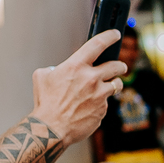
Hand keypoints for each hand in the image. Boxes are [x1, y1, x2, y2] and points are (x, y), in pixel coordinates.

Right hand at [30, 32, 127, 147]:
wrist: (52, 127)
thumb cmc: (46, 102)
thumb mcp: (43, 76)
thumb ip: (56, 69)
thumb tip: (60, 70)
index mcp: (76, 66)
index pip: (98, 45)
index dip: (109, 37)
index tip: (115, 34)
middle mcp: (91, 79)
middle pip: (116, 66)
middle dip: (120, 65)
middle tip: (120, 66)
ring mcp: (100, 95)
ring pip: (116, 85)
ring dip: (114, 84)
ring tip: (110, 86)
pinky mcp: (103, 110)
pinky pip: (106, 103)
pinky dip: (101, 103)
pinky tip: (90, 106)